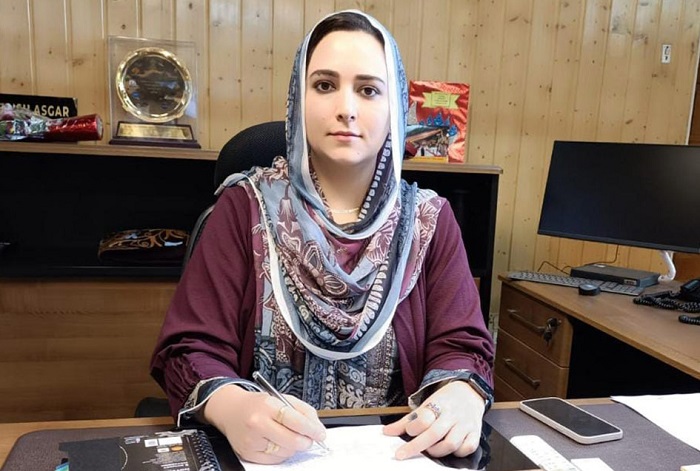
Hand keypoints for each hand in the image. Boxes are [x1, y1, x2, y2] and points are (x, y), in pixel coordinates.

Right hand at [202, 384, 326, 463]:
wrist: (231, 411)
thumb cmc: (258, 404)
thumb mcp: (281, 398)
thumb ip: (302, 411)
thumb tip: (317, 429)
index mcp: (267, 405)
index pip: (296, 421)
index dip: (312, 430)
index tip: (320, 433)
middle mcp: (257, 423)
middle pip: (292, 440)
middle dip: (306, 441)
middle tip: (309, 438)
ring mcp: (252, 440)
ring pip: (285, 452)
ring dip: (293, 447)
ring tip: (288, 436)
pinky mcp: (248, 454)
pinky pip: (275, 460)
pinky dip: (282, 453)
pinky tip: (278, 443)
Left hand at [383, 381, 485, 459]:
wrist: (469, 391)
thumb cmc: (445, 401)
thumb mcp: (426, 404)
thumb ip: (407, 420)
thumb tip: (387, 432)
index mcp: (439, 404)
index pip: (424, 417)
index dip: (413, 427)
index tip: (407, 432)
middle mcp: (453, 414)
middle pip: (435, 433)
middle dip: (417, 446)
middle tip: (403, 453)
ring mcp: (465, 424)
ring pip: (451, 444)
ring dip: (436, 451)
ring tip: (428, 449)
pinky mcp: (475, 433)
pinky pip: (468, 448)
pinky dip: (458, 453)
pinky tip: (448, 450)